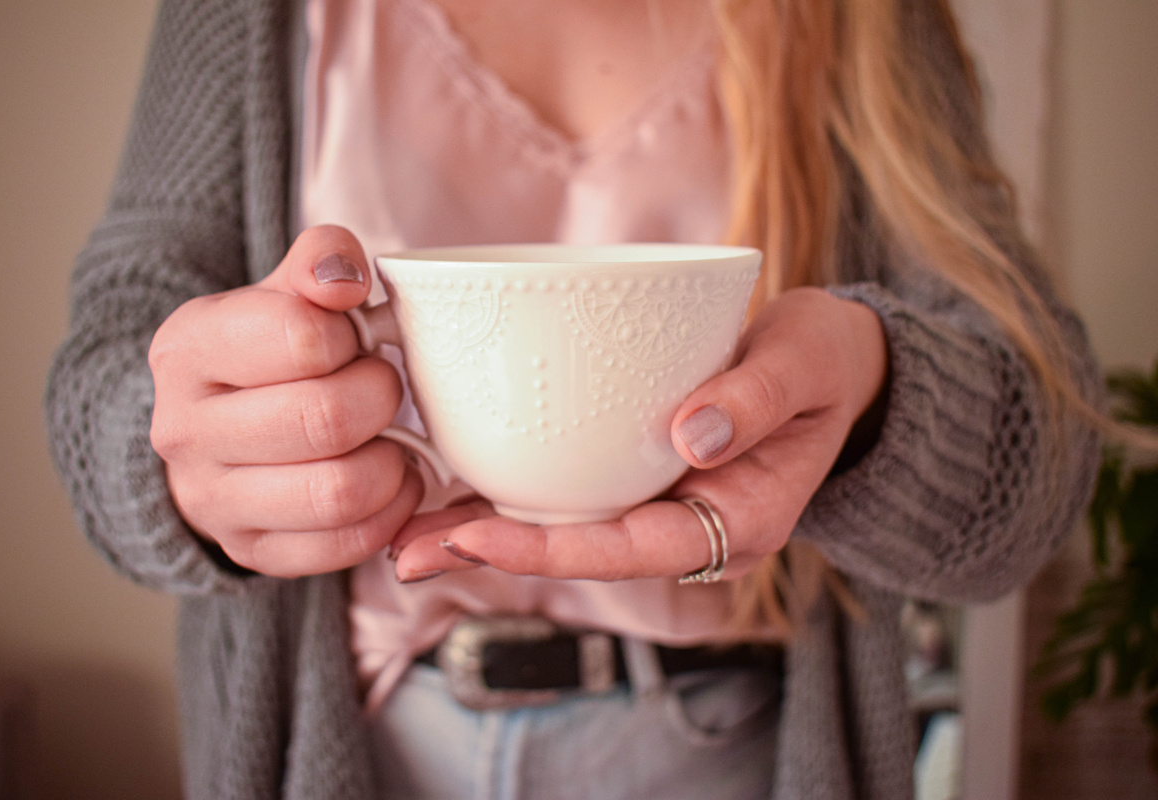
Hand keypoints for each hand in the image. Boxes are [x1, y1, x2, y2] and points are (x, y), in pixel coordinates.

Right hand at [149, 225, 422, 576]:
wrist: (213, 433)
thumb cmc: (266, 355)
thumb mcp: (283, 293)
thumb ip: (321, 261)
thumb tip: (345, 276)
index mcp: (188, 349)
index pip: (302, 337)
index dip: (350, 337)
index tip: (351, 340)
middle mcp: (184, 431)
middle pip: (326, 419)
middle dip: (379, 397)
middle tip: (381, 387)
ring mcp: (212, 501)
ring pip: (339, 491)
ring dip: (390, 461)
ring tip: (387, 437)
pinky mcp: (252, 551)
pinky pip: (347, 544)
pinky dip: (390, 510)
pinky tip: (388, 480)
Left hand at [389, 287, 886, 582]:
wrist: (834, 367)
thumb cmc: (824, 363)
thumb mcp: (806, 364)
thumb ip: (757, 399)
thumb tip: (692, 437)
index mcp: (738, 521)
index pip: (634, 548)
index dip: (553, 549)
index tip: (476, 535)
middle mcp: (692, 528)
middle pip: (585, 553)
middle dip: (494, 555)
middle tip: (404, 554)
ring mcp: (665, 508)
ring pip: (569, 532)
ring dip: (487, 533)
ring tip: (402, 535)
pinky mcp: (641, 478)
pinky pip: (574, 496)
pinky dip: (513, 496)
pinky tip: (449, 488)